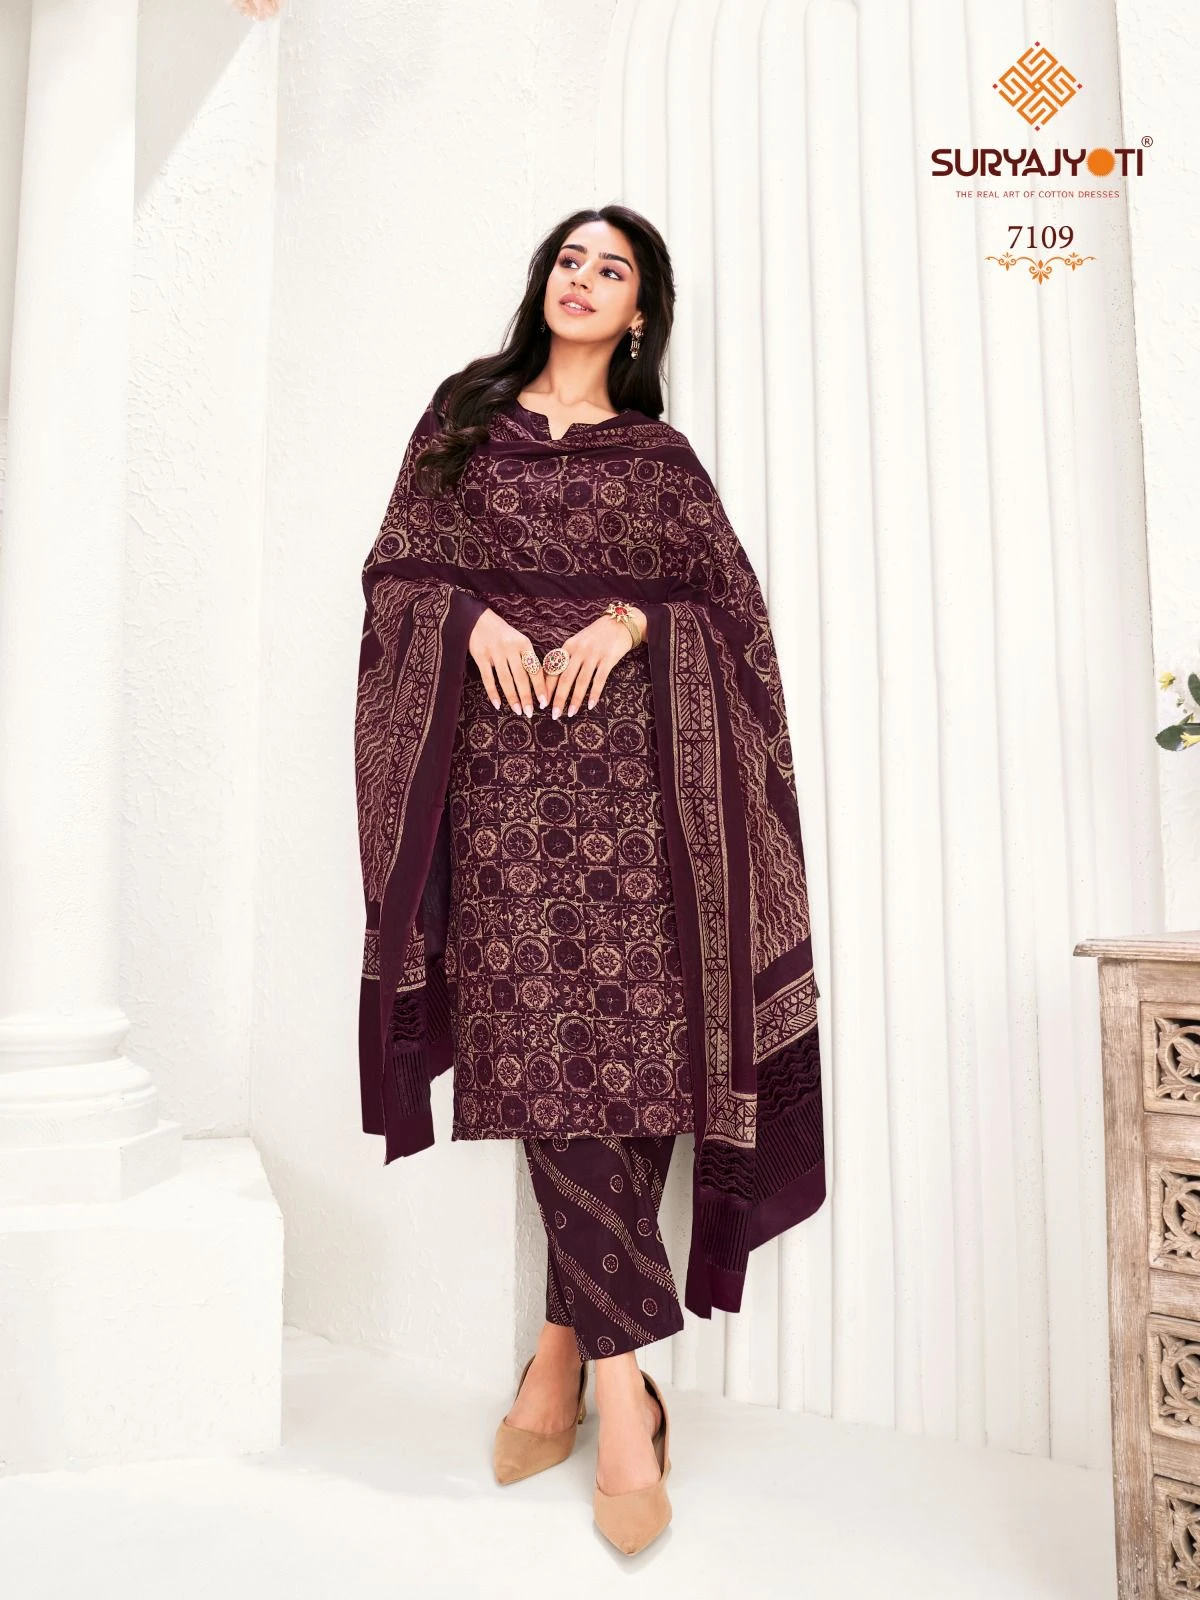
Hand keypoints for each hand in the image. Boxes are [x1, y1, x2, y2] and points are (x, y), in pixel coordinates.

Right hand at [467, 607, 548, 716]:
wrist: (478, 619)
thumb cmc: (503, 634)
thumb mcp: (519, 640)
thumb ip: (527, 658)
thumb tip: (538, 683)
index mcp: (524, 644)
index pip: (535, 669)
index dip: (540, 686)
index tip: (544, 701)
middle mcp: (510, 648)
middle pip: (521, 677)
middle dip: (527, 697)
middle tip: (530, 712)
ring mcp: (495, 652)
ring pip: (506, 680)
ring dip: (512, 697)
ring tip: (517, 711)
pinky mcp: (481, 656)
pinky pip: (488, 679)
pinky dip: (493, 693)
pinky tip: (498, 705)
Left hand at [546, 605, 646, 719]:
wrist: (619, 623)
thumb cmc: (596, 635)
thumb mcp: (577, 642)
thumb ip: (567, 658)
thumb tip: (554, 679)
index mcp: (568, 646)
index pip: (554, 669)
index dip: (547, 687)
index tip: (542, 702)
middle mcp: (579, 651)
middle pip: (565, 678)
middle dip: (558, 698)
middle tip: (554, 714)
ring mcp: (594, 655)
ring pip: (581, 681)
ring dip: (575, 700)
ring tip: (570, 713)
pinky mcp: (608, 659)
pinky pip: (599, 680)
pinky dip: (594, 694)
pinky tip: (591, 705)